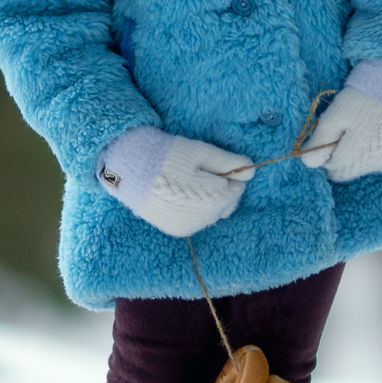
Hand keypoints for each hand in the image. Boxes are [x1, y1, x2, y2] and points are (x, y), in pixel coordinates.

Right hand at [96, 127, 254, 237]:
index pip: (237, 191)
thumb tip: (252, 170)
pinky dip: (195, 209)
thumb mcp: (200, 152)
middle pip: (226, 204)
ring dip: (209, 200)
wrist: (129, 169)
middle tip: (199, 171)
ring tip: (188, 182)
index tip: (212, 164)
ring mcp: (189, 227)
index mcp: (213, 199)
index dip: (229, 175)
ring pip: (212, 214)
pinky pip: (196, 220)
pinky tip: (181, 194)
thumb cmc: (167, 156)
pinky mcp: (176, 230)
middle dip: (221, 189)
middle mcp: (203, 219)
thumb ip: (228, 162)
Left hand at [296, 59, 381, 182]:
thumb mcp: (334, 116)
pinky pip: (378, 161)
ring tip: (365, 127)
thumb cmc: (361, 99)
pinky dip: (375, 151)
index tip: (333, 134)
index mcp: (351, 159)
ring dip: (359, 154)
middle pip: (348, 170)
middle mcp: (369, 168)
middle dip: (343, 154)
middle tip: (348, 129)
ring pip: (363, 166)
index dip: (328, 153)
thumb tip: (307, 163)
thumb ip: (320, 141)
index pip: (331, 170)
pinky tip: (378, 131)